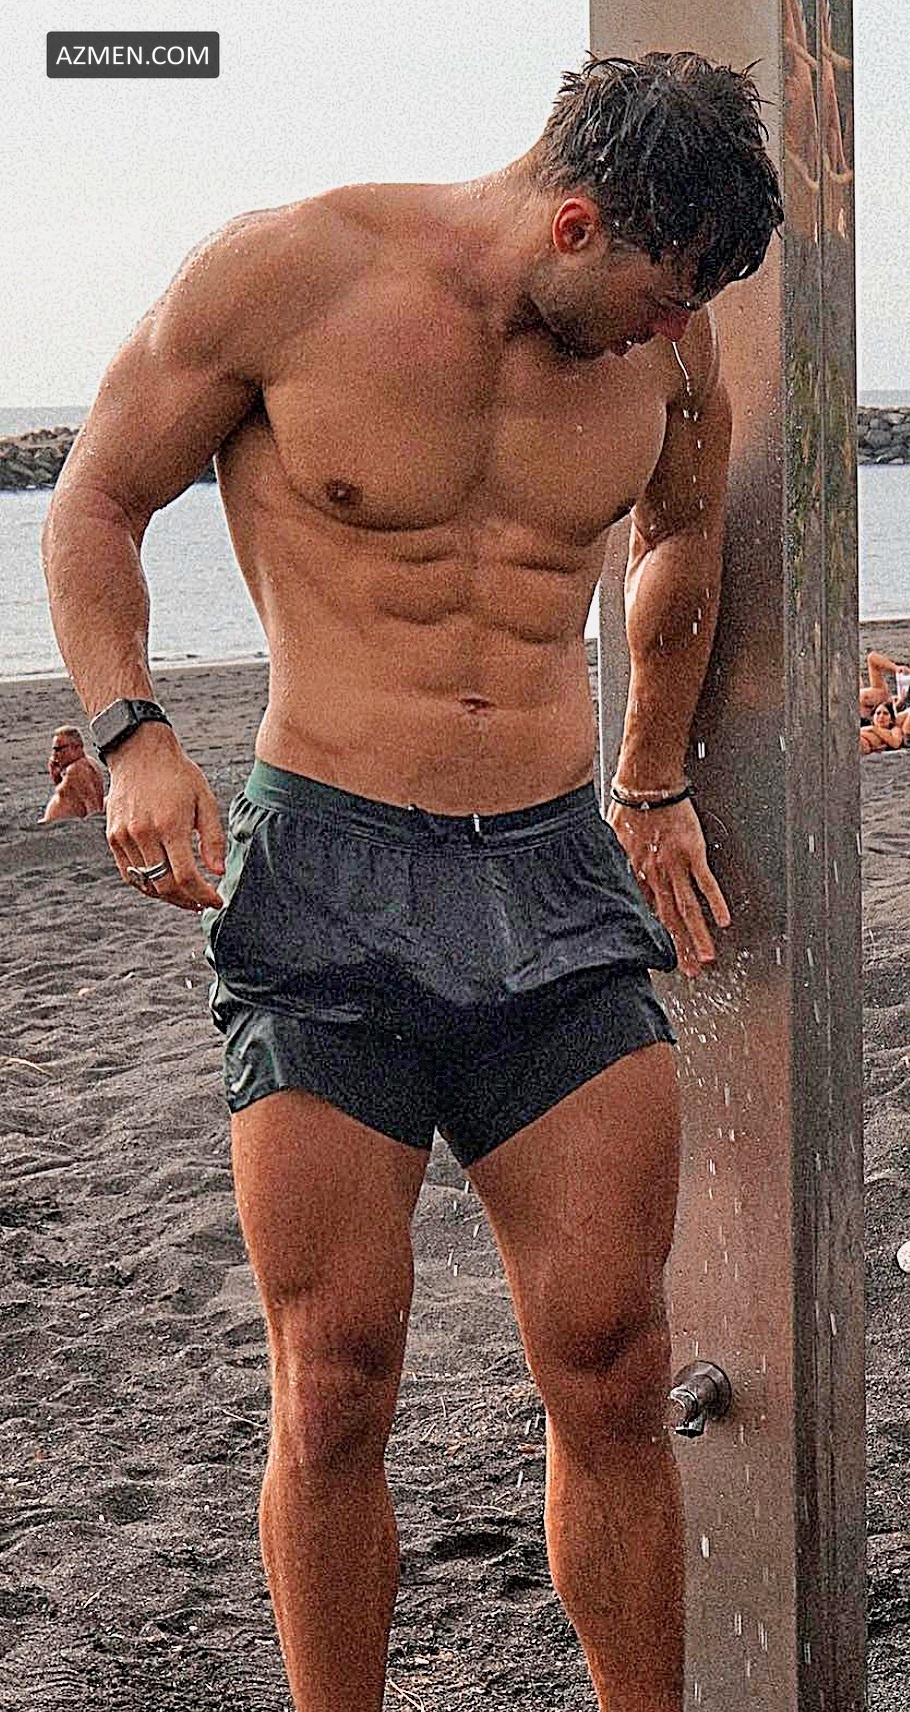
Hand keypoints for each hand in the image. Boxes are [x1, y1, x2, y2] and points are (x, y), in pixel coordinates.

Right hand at [105, 723, 225, 911]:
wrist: (140, 752)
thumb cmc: (178, 775)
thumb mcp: (205, 800)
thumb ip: (213, 838)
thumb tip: (218, 872)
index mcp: (170, 825)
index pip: (186, 876)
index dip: (203, 895)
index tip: (217, 901)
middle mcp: (144, 833)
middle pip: (165, 885)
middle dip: (187, 900)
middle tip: (203, 902)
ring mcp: (124, 836)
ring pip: (146, 883)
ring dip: (168, 896)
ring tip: (186, 896)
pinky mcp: (113, 836)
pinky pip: (129, 873)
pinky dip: (147, 885)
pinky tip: (163, 884)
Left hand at [607, 795, 730, 977]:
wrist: (646, 784)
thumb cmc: (628, 808)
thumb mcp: (609, 842)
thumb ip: (613, 865)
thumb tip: (605, 881)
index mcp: (634, 875)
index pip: (644, 916)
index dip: (652, 939)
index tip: (658, 959)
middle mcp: (654, 876)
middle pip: (668, 919)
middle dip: (679, 948)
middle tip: (688, 971)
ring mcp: (675, 866)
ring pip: (687, 907)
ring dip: (698, 934)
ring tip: (707, 957)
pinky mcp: (692, 853)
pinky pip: (706, 882)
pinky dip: (715, 902)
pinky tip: (723, 920)